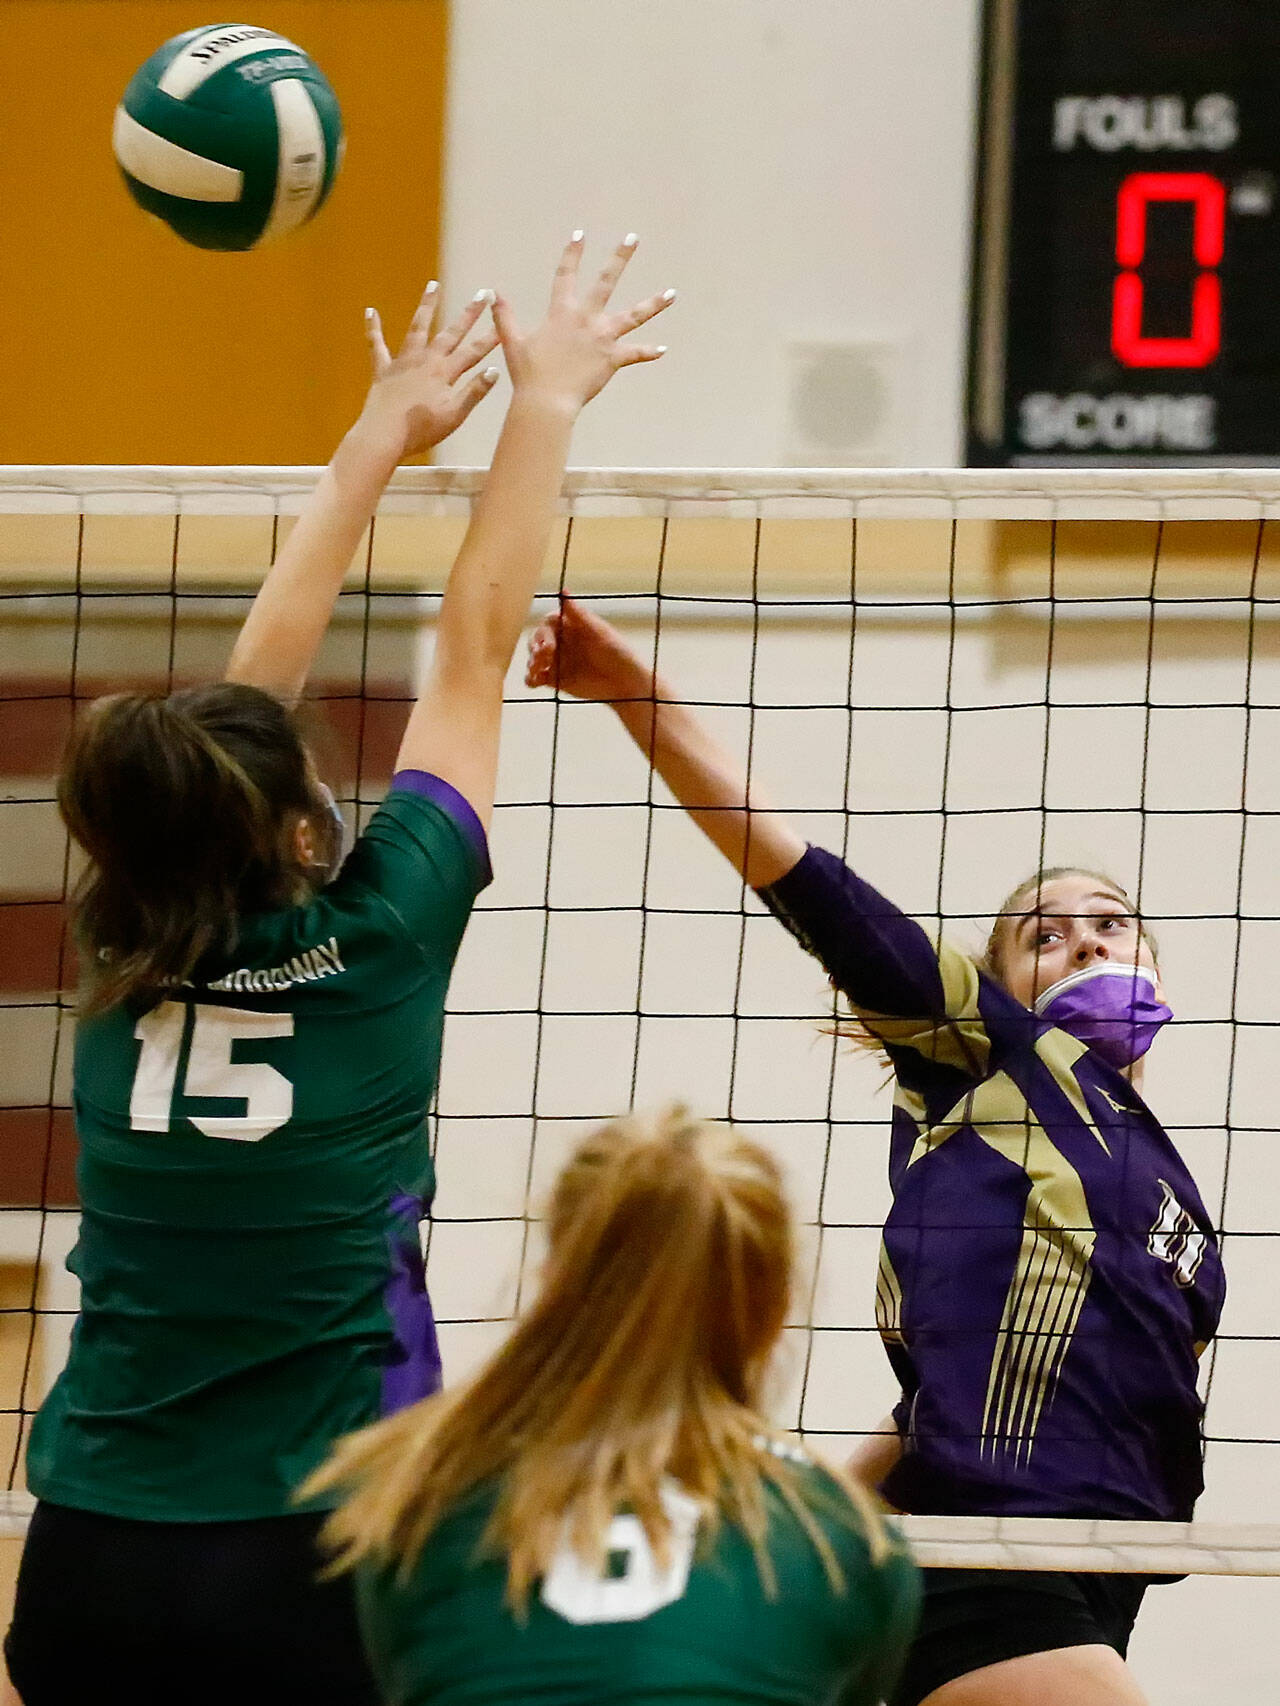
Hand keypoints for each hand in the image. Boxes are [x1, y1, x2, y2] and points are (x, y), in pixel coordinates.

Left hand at [355, 283, 500, 462]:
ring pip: (417, 328)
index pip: (473, 352)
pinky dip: (373, 328)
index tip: (503, 323)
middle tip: (482, 294)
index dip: (489, 339)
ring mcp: (403, 362)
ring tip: (433, 285)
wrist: (384, 435)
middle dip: (469, 314)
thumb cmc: (421, 430)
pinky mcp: (383, 369)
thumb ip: (474, 392)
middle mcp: (426, 360)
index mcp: (444, 373)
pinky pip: (377, 344)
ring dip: (427, 306)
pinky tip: (370, 311)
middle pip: (451, 333)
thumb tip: (494, 371)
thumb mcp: (454, 416)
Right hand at [494, 233, 673, 414]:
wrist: (547, 401)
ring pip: (634, 315)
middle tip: (632, 238)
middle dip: (620, 258)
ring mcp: (602, 337)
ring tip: (672, 293)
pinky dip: (648, 352)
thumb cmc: (528, 374)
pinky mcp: (613, 358)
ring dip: (654, 304)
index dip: (572, 253)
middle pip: (606, 281)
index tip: (580, 234)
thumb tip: (493, 295)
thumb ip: (504, 317)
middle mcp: (585, 318)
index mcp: (561, 312)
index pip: (566, 275)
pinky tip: (662, 350)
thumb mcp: (512, 342)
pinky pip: (635, 354)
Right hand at [525, 595, 654, 699]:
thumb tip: (564, 592)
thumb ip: (580, 615)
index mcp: (571, 626)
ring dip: (531, 664)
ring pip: (534, 658)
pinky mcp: (555, 680)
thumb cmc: (619, 654)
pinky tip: (534, 682)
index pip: (548, 623)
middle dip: (535, 648)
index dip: (544, 633)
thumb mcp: (600, 633)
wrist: (627, 685)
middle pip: (537, 640)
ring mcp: (557, 660)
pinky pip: (536, 678)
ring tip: (537, 672)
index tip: (550, 645)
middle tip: (543, 658)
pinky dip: (531, 679)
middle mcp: (561, 641)